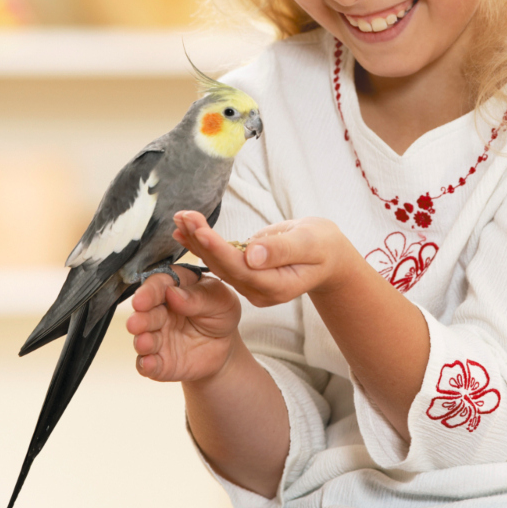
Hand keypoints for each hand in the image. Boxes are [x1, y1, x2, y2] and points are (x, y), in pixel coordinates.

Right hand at [126, 264, 241, 382]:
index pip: (157, 284)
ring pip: (143, 338)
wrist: (225, 346)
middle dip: (141, 318)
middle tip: (136, 323)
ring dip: (141, 341)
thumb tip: (173, 294)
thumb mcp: (221, 300)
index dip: (148, 292)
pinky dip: (146, 365)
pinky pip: (148, 364)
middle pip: (145, 313)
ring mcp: (157, 336)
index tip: (142, 300)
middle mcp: (159, 310)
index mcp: (174, 286)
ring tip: (144, 342)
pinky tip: (148, 364)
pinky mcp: (159, 360)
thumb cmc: (221, 314)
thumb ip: (199, 297)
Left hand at [172, 211, 360, 306]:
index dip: (219, 250)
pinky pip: (220, 258)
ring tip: (180, 218)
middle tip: (184, 217)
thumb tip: (252, 254)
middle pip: (224, 266)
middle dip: (202, 241)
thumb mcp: (309, 244)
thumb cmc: (323, 246)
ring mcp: (250, 284)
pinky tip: (184, 231)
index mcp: (276, 287)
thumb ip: (281, 250)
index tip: (200, 230)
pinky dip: (202, 243)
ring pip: (217, 263)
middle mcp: (259, 290)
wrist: (327, 255)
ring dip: (197, 240)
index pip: (241, 268)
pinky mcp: (245, 273)